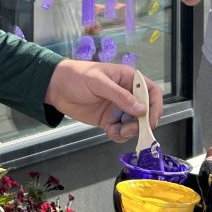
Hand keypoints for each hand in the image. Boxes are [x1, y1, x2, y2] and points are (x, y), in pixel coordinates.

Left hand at [44, 61, 162, 141]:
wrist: (55, 87)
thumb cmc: (77, 76)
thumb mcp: (99, 83)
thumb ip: (120, 96)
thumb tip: (142, 109)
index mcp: (128, 79)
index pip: (151, 91)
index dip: (156, 106)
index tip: (150, 119)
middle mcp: (127, 94)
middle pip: (146, 112)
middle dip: (141, 123)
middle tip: (129, 129)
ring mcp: (118, 108)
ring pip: (134, 124)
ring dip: (129, 132)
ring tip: (116, 131)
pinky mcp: (109, 120)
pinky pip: (121, 131)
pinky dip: (118, 135)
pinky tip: (109, 132)